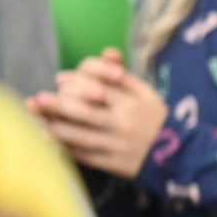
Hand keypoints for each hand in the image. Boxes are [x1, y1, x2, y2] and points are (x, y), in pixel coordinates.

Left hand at [25, 49, 166, 178]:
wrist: (180, 156)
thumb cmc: (155, 118)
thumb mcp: (146, 93)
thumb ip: (123, 74)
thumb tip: (105, 52)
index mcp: (134, 101)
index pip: (100, 85)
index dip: (77, 80)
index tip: (61, 79)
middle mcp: (125, 122)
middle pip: (84, 112)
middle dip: (57, 105)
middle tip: (36, 100)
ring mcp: (119, 145)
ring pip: (80, 135)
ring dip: (55, 127)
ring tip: (39, 120)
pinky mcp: (115, 164)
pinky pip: (85, 155)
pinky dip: (65, 147)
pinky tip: (52, 139)